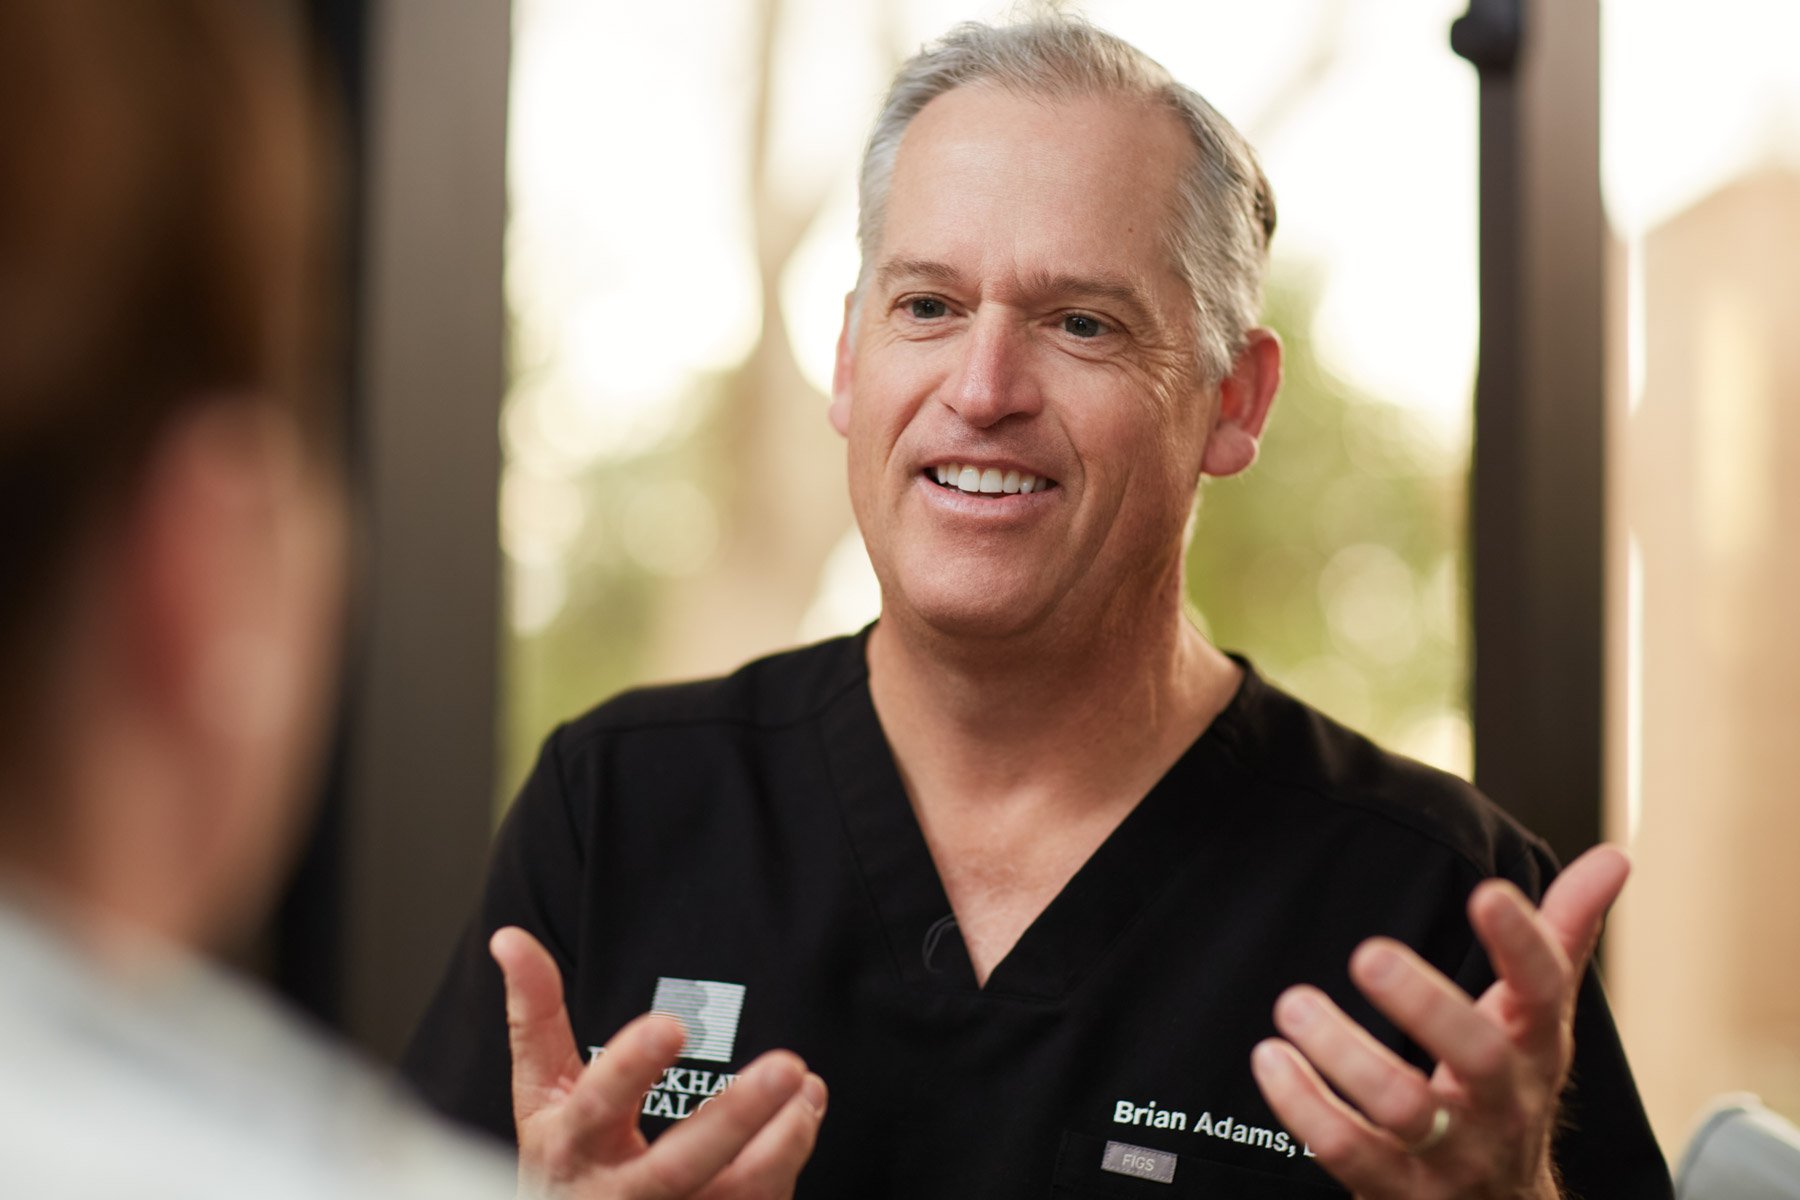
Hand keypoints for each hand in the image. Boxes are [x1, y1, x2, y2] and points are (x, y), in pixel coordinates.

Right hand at [491, 926, 826, 1198]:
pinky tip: (803, 1113)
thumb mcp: (540, 1094)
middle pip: (678, 1167)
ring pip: (732, 1195)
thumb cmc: (568, 1161)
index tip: (670, 1025)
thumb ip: (535, 1017)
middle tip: (787, 1065)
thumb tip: (509, 937)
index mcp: (570, 1148)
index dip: (631, 1068)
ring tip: (806, 1085)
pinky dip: (787, 1161)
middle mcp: (617, 1197)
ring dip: (782, 1144)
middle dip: (734, 1118)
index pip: (597, 1106)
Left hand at [1249, 845, 1630, 1198]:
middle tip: (1368, 954)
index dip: (1522, 944)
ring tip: (1293, 1005)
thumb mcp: (1540, 1018)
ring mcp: (1453, 1151)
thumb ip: (1563, 935)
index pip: (1545, 990)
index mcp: (1535, 1045)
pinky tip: (1271, 1059)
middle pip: (1478, 1055)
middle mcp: (1503, 1100)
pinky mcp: (1399, 1187)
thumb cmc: (1508, 1088)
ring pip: (1406, 1109)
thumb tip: (1615, 856)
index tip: (1486, 894)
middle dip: (1426, 1005)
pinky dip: (1304, 1107)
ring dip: (1345, 1054)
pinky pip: (1350, 1152)